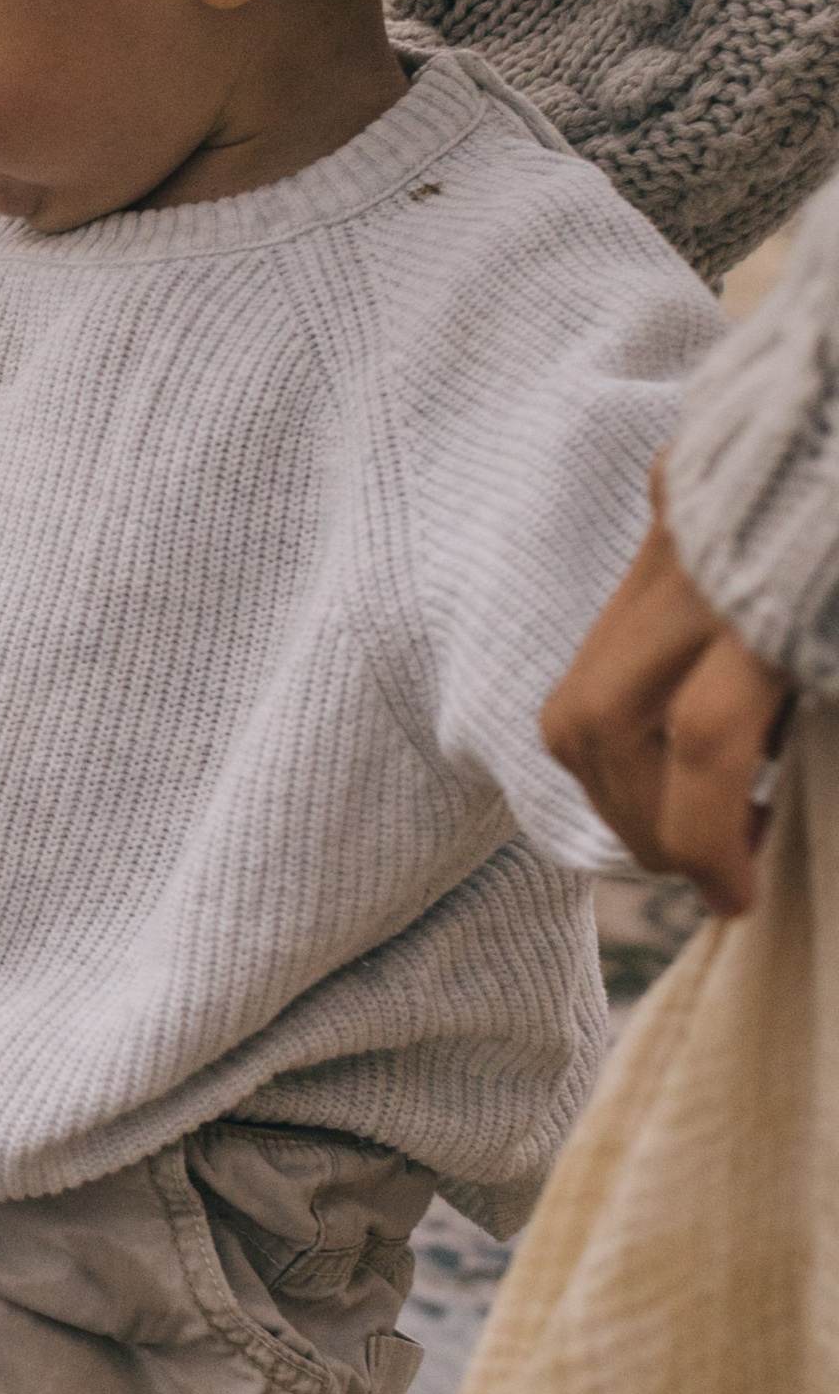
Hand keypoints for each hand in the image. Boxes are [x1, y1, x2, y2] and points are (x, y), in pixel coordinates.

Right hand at [541, 479, 794, 917]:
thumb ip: (816, 697)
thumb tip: (768, 808)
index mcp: (781, 589)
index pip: (705, 740)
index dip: (709, 842)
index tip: (737, 894)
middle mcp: (703, 556)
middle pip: (605, 725)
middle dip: (640, 825)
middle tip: (701, 868)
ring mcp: (675, 525)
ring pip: (578, 700)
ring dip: (614, 787)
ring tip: (687, 818)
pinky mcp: (670, 499)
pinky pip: (604, 646)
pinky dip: (621, 722)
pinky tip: (673, 746)